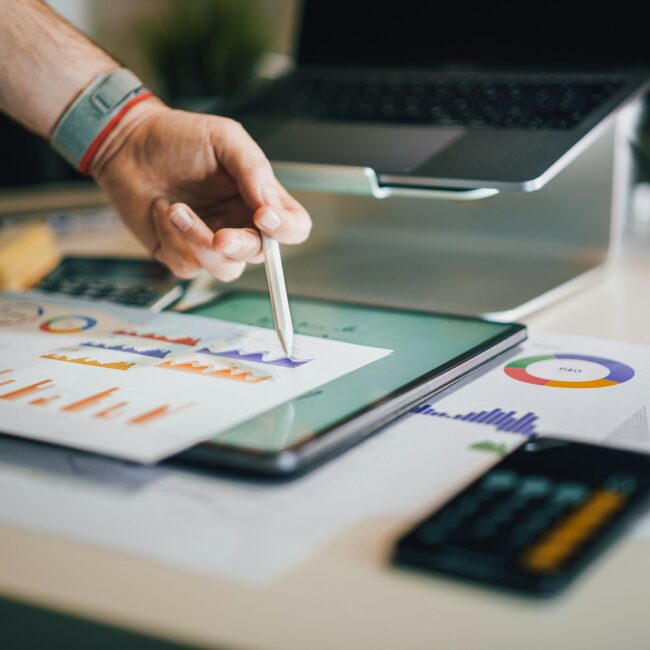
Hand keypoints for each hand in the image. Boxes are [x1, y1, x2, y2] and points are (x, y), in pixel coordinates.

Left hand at [91, 99, 311, 280]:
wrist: (127, 144)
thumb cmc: (177, 137)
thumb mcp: (224, 138)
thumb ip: (253, 169)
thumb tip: (271, 206)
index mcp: (259, 198)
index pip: (293, 227)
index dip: (286, 229)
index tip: (264, 216)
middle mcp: (240, 224)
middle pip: (261, 255)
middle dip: (240, 246)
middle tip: (221, 236)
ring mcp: (211, 242)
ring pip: (226, 268)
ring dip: (200, 242)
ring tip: (176, 209)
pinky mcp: (181, 253)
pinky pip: (188, 266)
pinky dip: (172, 240)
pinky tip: (162, 213)